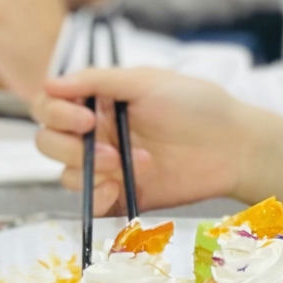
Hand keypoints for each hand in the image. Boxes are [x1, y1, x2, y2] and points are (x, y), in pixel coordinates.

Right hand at [32, 64, 259, 211]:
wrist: (234, 148)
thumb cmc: (197, 105)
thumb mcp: (147, 81)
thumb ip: (97, 80)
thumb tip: (49, 81)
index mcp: (97, 101)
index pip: (50, 106)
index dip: (56, 113)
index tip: (84, 119)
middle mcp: (95, 133)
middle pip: (49, 142)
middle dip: (70, 148)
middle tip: (109, 151)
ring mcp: (106, 166)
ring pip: (66, 174)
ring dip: (92, 172)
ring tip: (131, 166)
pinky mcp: (120, 194)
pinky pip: (89, 202)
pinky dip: (96, 197)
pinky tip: (118, 190)